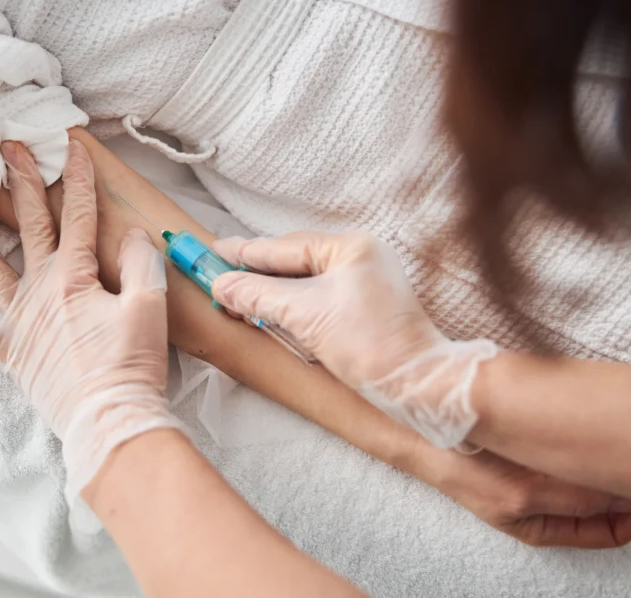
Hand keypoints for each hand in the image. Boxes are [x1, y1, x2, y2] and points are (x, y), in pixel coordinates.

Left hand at [0, 139, 183, 500]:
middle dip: (19, 184)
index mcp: (74, 277)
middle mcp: (40, 292)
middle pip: (29, 227)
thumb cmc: (130, 366)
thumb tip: (133, 236)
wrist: (108, 421)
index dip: (77, 181)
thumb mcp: (148, 307)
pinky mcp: (12, 355)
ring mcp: (20, 323)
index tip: (70, 150)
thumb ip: (139, 264)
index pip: (77, 217)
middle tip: (4, 149)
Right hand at [212, 231, 496, 448]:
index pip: (284, 248)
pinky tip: (268, 310)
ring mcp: (364, 283)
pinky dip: (290, 304)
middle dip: (255, 271)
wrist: (417, 384)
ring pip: (303, 281)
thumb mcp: (305, 315)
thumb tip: (222, 285)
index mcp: (350, 247)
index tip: (212, 252)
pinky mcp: (364, 309)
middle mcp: (359, 257)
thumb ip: (259, 296)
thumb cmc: (370, 345)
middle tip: (215, 273)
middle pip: (292, 261)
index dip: (244, 253)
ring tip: (235, 292)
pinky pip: (316, 298)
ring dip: (270, 290)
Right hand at [417, 443, 630, 547]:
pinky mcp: (530, 447)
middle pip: (602, 505)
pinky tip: (586, 430)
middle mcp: (542, 505)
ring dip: (606, 463)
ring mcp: (536, 476)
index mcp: (541, 527)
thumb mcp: (519, 494)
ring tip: (618, 445)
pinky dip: (585, 444)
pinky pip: (570, 452)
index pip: (607, 531)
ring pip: (589, 476)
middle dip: (624, 487)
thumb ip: (573, 499)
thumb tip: (624, 498)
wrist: (420, 431)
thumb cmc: (461, 466)